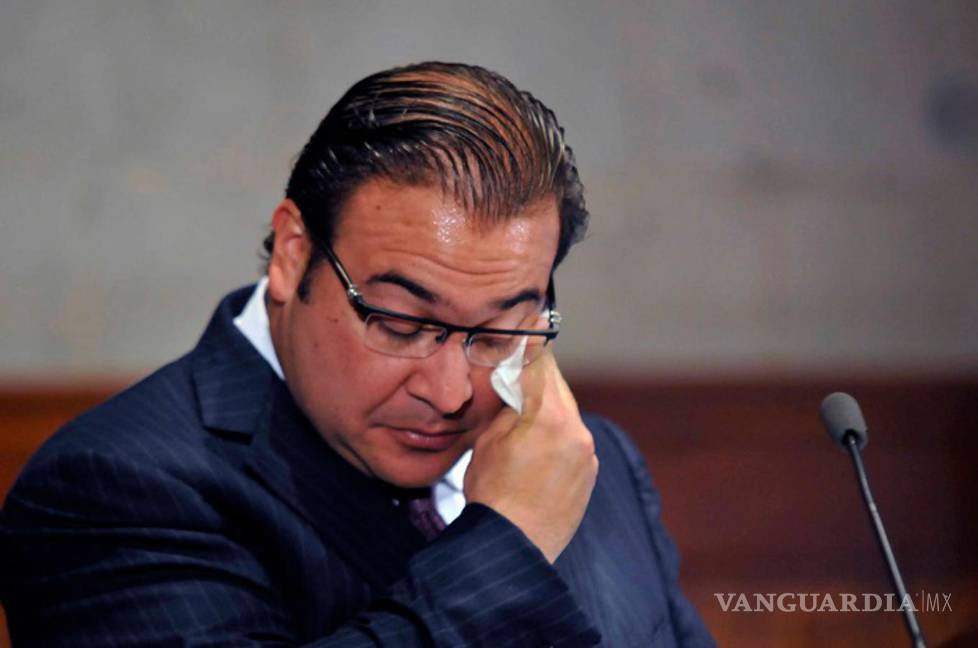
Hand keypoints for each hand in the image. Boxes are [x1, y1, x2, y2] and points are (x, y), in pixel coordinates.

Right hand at [464, 349, 597, 562]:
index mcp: (549, 416)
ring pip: (568, 414)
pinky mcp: (590, 473)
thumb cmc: (493, 494)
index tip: (537, 319)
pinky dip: (559, 435)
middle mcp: (577, 431)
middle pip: (558, 388)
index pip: (542, 365)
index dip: (534, 342)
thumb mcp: (489, 440)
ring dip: (549, 408)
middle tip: (522, 367)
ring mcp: (588, 453)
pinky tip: (538, 449)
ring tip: (525, 418)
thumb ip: (509, 406)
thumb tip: (519, 390)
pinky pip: (575, 440)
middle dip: (540, 378)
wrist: (514, 545)